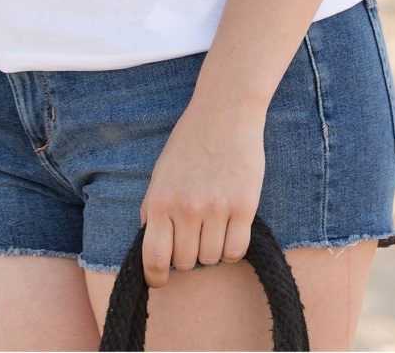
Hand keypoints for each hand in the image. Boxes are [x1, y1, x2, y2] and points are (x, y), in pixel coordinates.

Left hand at [138, 100, 265, 287]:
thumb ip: (152, 208)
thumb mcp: (160, 172)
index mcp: (160, 200)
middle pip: (185, 263)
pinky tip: (229, 229)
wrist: (224, 113)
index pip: (153, 258)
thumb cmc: (189, 142)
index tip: (159, 280)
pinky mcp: (244, 208)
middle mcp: (186, 209)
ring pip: (211, 259)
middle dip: (186, 255)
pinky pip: (236, 251)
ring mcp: (216, 210)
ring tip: (211, 223)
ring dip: (210, 249)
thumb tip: (150, 243)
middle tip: (191, 234)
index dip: (155, 277)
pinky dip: (231, 248)